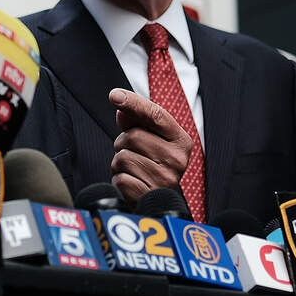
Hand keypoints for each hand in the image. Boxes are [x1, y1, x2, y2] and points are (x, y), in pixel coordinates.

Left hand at [108, 88, 192, 202]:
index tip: (114, 95)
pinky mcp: (148, 195)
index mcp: (181, 141)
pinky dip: (119, 179)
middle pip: (133, 136)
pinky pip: (119, 178)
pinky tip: (132, 183)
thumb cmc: (151, 162)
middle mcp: (178, 160)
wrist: (158, 200)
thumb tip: (121, 108)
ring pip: (122, 157)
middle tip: (133, 153)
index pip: (156, 115)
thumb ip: (136, 119)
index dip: (134, 103)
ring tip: (134, 169)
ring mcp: (165, 179)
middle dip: (123, 142)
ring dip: (119, 162)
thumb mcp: (150, 137)